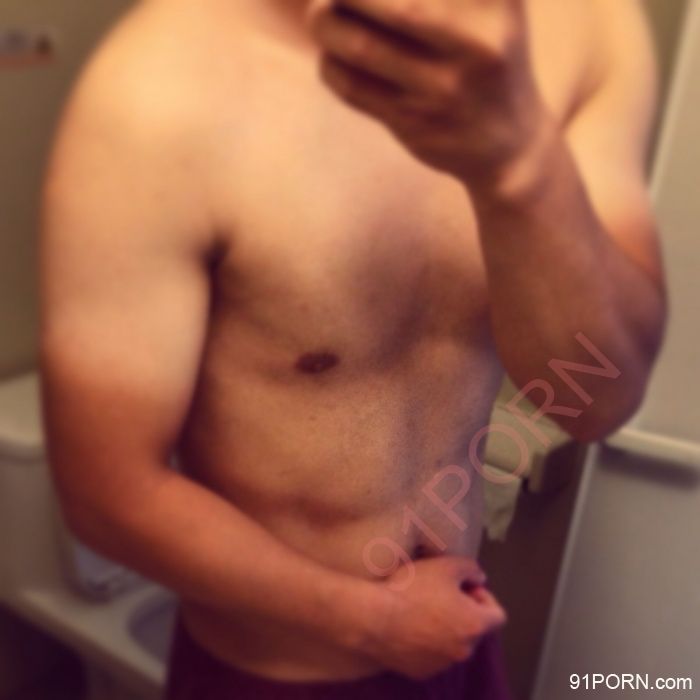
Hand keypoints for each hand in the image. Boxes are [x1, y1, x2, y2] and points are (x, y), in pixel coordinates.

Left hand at [308, 0, 551, 188]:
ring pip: (362, 46)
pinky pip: (354, 88)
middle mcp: (475, 43)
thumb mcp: (498, 4)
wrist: (509, 145)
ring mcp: (444, 89)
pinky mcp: (415, 123)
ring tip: (318, 14)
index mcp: (498, 0)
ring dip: (325, 23)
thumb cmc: (490, 54)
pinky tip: (331, 55)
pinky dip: (330, 65)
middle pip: (393, 6)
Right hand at [364, 556, 506, 678]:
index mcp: (475, 625)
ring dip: (446, 628)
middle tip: (441, 594)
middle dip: (463, 612)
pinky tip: (410, 625)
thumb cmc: (413, 589)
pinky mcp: (421, 671)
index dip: (485, 597)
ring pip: (453, 643)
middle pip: (474, 630)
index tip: (464, 587)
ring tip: (422, 609)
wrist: (376, 618)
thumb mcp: (445, 565)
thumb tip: (479, 578)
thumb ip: (470, 568)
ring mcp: (442, 664)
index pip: (498, 616)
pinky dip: (427, 642)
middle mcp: (464, 650)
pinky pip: (433, 654)